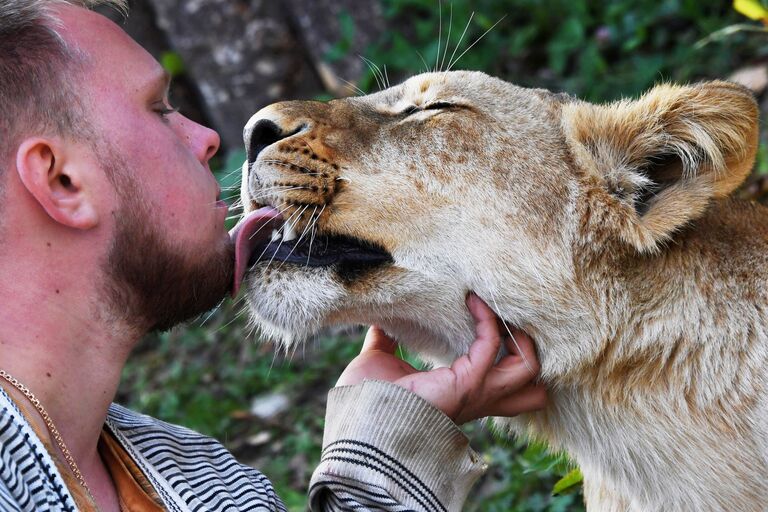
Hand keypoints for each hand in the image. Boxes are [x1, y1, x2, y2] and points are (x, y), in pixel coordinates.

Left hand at [336, 294, 546, 423]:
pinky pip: (491, 344)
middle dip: (532, 357)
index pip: (507, 389)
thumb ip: (386, 340)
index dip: (511, 357)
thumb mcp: (381, 362)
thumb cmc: (366, 398)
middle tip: (511, 325)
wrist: (358, 417)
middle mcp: (476, 398)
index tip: (490, 320)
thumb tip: (381, 320)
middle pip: (534, 392)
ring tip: (498, 309)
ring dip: (520, 337)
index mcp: (461, 395)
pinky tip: (472, 301)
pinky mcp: (466, 382)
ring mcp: (475, 391)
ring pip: (528, 370)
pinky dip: (486, 319)